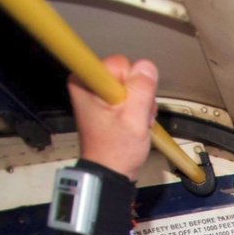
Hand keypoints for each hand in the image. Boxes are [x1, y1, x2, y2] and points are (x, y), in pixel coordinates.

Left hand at [69, 56, 157, 180]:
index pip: (120, 64)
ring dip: (139, 103)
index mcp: (86, 83)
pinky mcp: (105, 99)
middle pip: (127, 73)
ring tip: (134, 122)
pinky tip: (135, 121)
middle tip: (135, 117)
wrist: (111, 170)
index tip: (127, 100)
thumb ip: (141, 91)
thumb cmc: (116, 150)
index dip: (132, 82)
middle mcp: (88, 82)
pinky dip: (137, 107)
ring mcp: (97, 91)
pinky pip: (129, 93)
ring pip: (131, 84)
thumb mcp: (134, 120)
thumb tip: (147, 66)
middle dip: (138, 95)